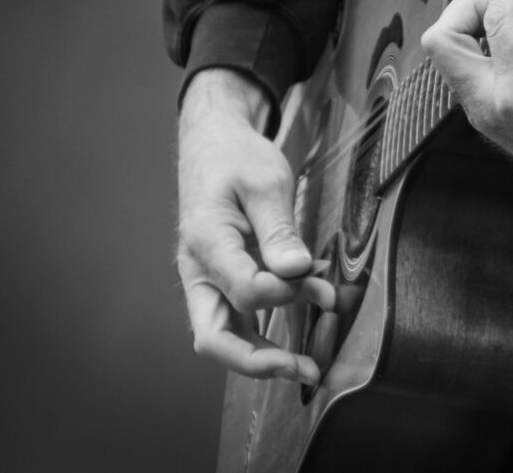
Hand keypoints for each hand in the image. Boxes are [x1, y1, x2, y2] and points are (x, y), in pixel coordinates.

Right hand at [176, 69, 332, 381]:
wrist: (215, 144)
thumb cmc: (238, 159)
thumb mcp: (266, 183)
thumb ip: (280, 230)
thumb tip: (297, 272)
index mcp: (206, 242)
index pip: (245, 290)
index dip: (285, 292)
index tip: (312, 274)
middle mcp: (199, 270)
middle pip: (214, 337)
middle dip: (258, 361)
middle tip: (304, 369)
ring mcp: (208, 279)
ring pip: (224, 336)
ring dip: (263, 355)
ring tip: (308, 366)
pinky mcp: (223, 279)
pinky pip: (239, 317)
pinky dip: (268, 328)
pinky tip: (305, 321)